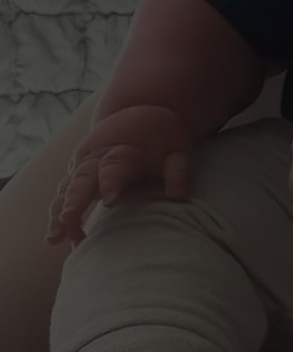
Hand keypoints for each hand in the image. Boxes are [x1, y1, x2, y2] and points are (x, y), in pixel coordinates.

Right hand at [47, 104, 191, 244]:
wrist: (139, 112)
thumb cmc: (161, 135)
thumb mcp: (177, 148)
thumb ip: (178, 172)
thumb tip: (179, 198)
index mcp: (124, 150)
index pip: (115, 166)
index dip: (111, 182)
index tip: (110, 201)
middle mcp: (97, 157)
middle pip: (83, 179)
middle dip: (75, 200)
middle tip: (68, 219)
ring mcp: (83, 166)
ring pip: (67, 190)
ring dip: (59, 212)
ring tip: (55, 238)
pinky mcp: (76, 175)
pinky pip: (64, 195)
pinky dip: (59, 215)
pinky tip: (60, 239)